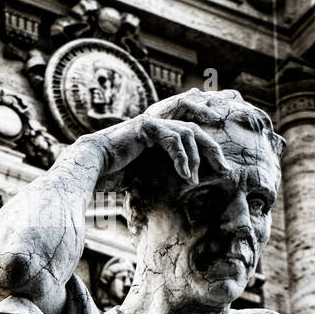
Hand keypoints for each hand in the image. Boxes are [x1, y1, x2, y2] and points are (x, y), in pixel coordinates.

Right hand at [84, 93, 231, 189]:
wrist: (90, 168)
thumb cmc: (112, 176)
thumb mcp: (145, 176)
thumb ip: (163, 175)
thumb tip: (185, 189)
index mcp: (159, 137)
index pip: (190, 138)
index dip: (207, 152)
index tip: (220, 170)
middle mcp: (157, 126)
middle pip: (195, 131)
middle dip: (211, 150)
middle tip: (224, 169)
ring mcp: (151, 124)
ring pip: (187, 133)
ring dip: (195, 158)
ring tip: (195, 178)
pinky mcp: (146, 127)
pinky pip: (173, 139)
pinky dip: (182, 157)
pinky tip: (186, 174)